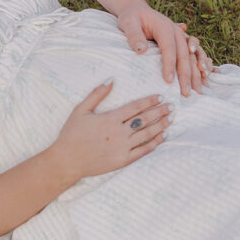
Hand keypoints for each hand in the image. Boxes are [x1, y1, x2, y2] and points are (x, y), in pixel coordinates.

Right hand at [53, 82, 170, 180]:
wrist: (67, 160)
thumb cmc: (72, 133)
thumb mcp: (81, 109)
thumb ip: (97, 94)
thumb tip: (111, 79)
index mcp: (110, 119)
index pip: (135, 107)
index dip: (149, 101)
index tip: (160, 96)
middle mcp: (119, 133)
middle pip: (145, 120)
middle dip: (160, 112)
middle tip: (172, 106)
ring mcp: (122, 147)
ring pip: (147, 134)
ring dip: (161, 126)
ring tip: (171, 119)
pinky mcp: (123, 160)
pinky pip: (143, 151)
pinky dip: (154, 143)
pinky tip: (162, 137)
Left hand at [116, 3, 210, 97]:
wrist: (137, 10)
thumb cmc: (131, 18)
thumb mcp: (128, 23)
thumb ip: (134, 35)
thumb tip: (141, 50)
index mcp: (164, 27)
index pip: (169, 48)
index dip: (169, 64)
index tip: (168, 80)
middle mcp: (176, 32)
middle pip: (184, 55)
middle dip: (186, 75)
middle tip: (186, 93)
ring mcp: (181, 37)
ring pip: (193, 57)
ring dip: (197, 74)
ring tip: (198, 90)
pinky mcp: (181, 42)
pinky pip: (194, 56)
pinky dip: (199, 68)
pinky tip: (203, 81)